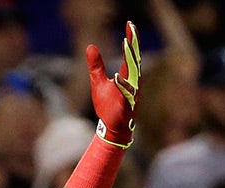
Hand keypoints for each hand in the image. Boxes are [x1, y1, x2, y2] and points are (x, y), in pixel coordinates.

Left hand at [87, 21, 140, 147]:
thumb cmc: (108, 104)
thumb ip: (96, 65)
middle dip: (133, 45)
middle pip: (133, 60)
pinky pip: (126, 95)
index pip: (129, 54)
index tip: (130, 23)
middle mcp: (132, 82)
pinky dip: (123, 86)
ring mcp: (131, 94)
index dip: (130, 38)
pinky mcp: (126, 106)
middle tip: (131, 29)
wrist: (111, 127)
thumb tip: (90, 46)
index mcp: (127, 75)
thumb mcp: (98, 82)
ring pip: (133, 75)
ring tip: (127, 45)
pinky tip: (118, 77)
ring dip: (131, 61)